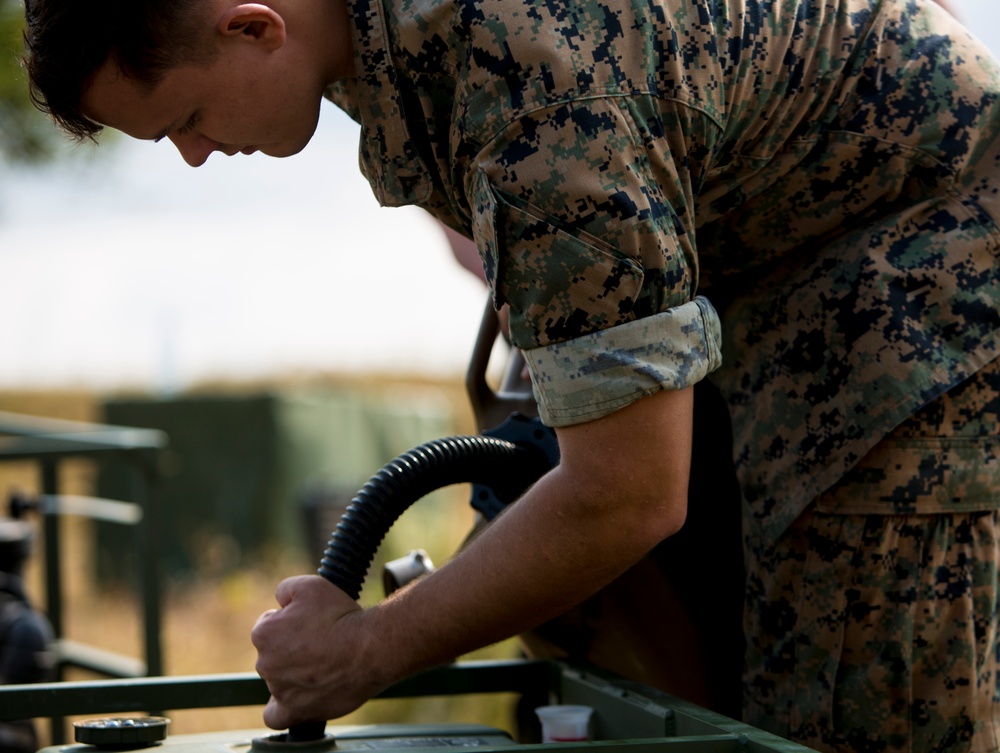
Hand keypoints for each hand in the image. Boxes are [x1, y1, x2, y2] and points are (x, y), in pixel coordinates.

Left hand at [251, 575, 376, 728]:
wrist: (369, 646)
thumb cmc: (341, 615)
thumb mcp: (311, 584)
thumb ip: (285, 589)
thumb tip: (279, 600)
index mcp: (263, 633)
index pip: (270, 625)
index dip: (293, 621)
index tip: (313, 622)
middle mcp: (264, 663)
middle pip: (274, 653)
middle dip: (293, 647)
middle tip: (323, 642)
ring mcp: (279, 689)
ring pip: (279, 680)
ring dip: (295, 673)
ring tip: (325, 665)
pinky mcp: (295, 711)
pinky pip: (275, 716)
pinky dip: (282, 709)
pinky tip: (296, 699)